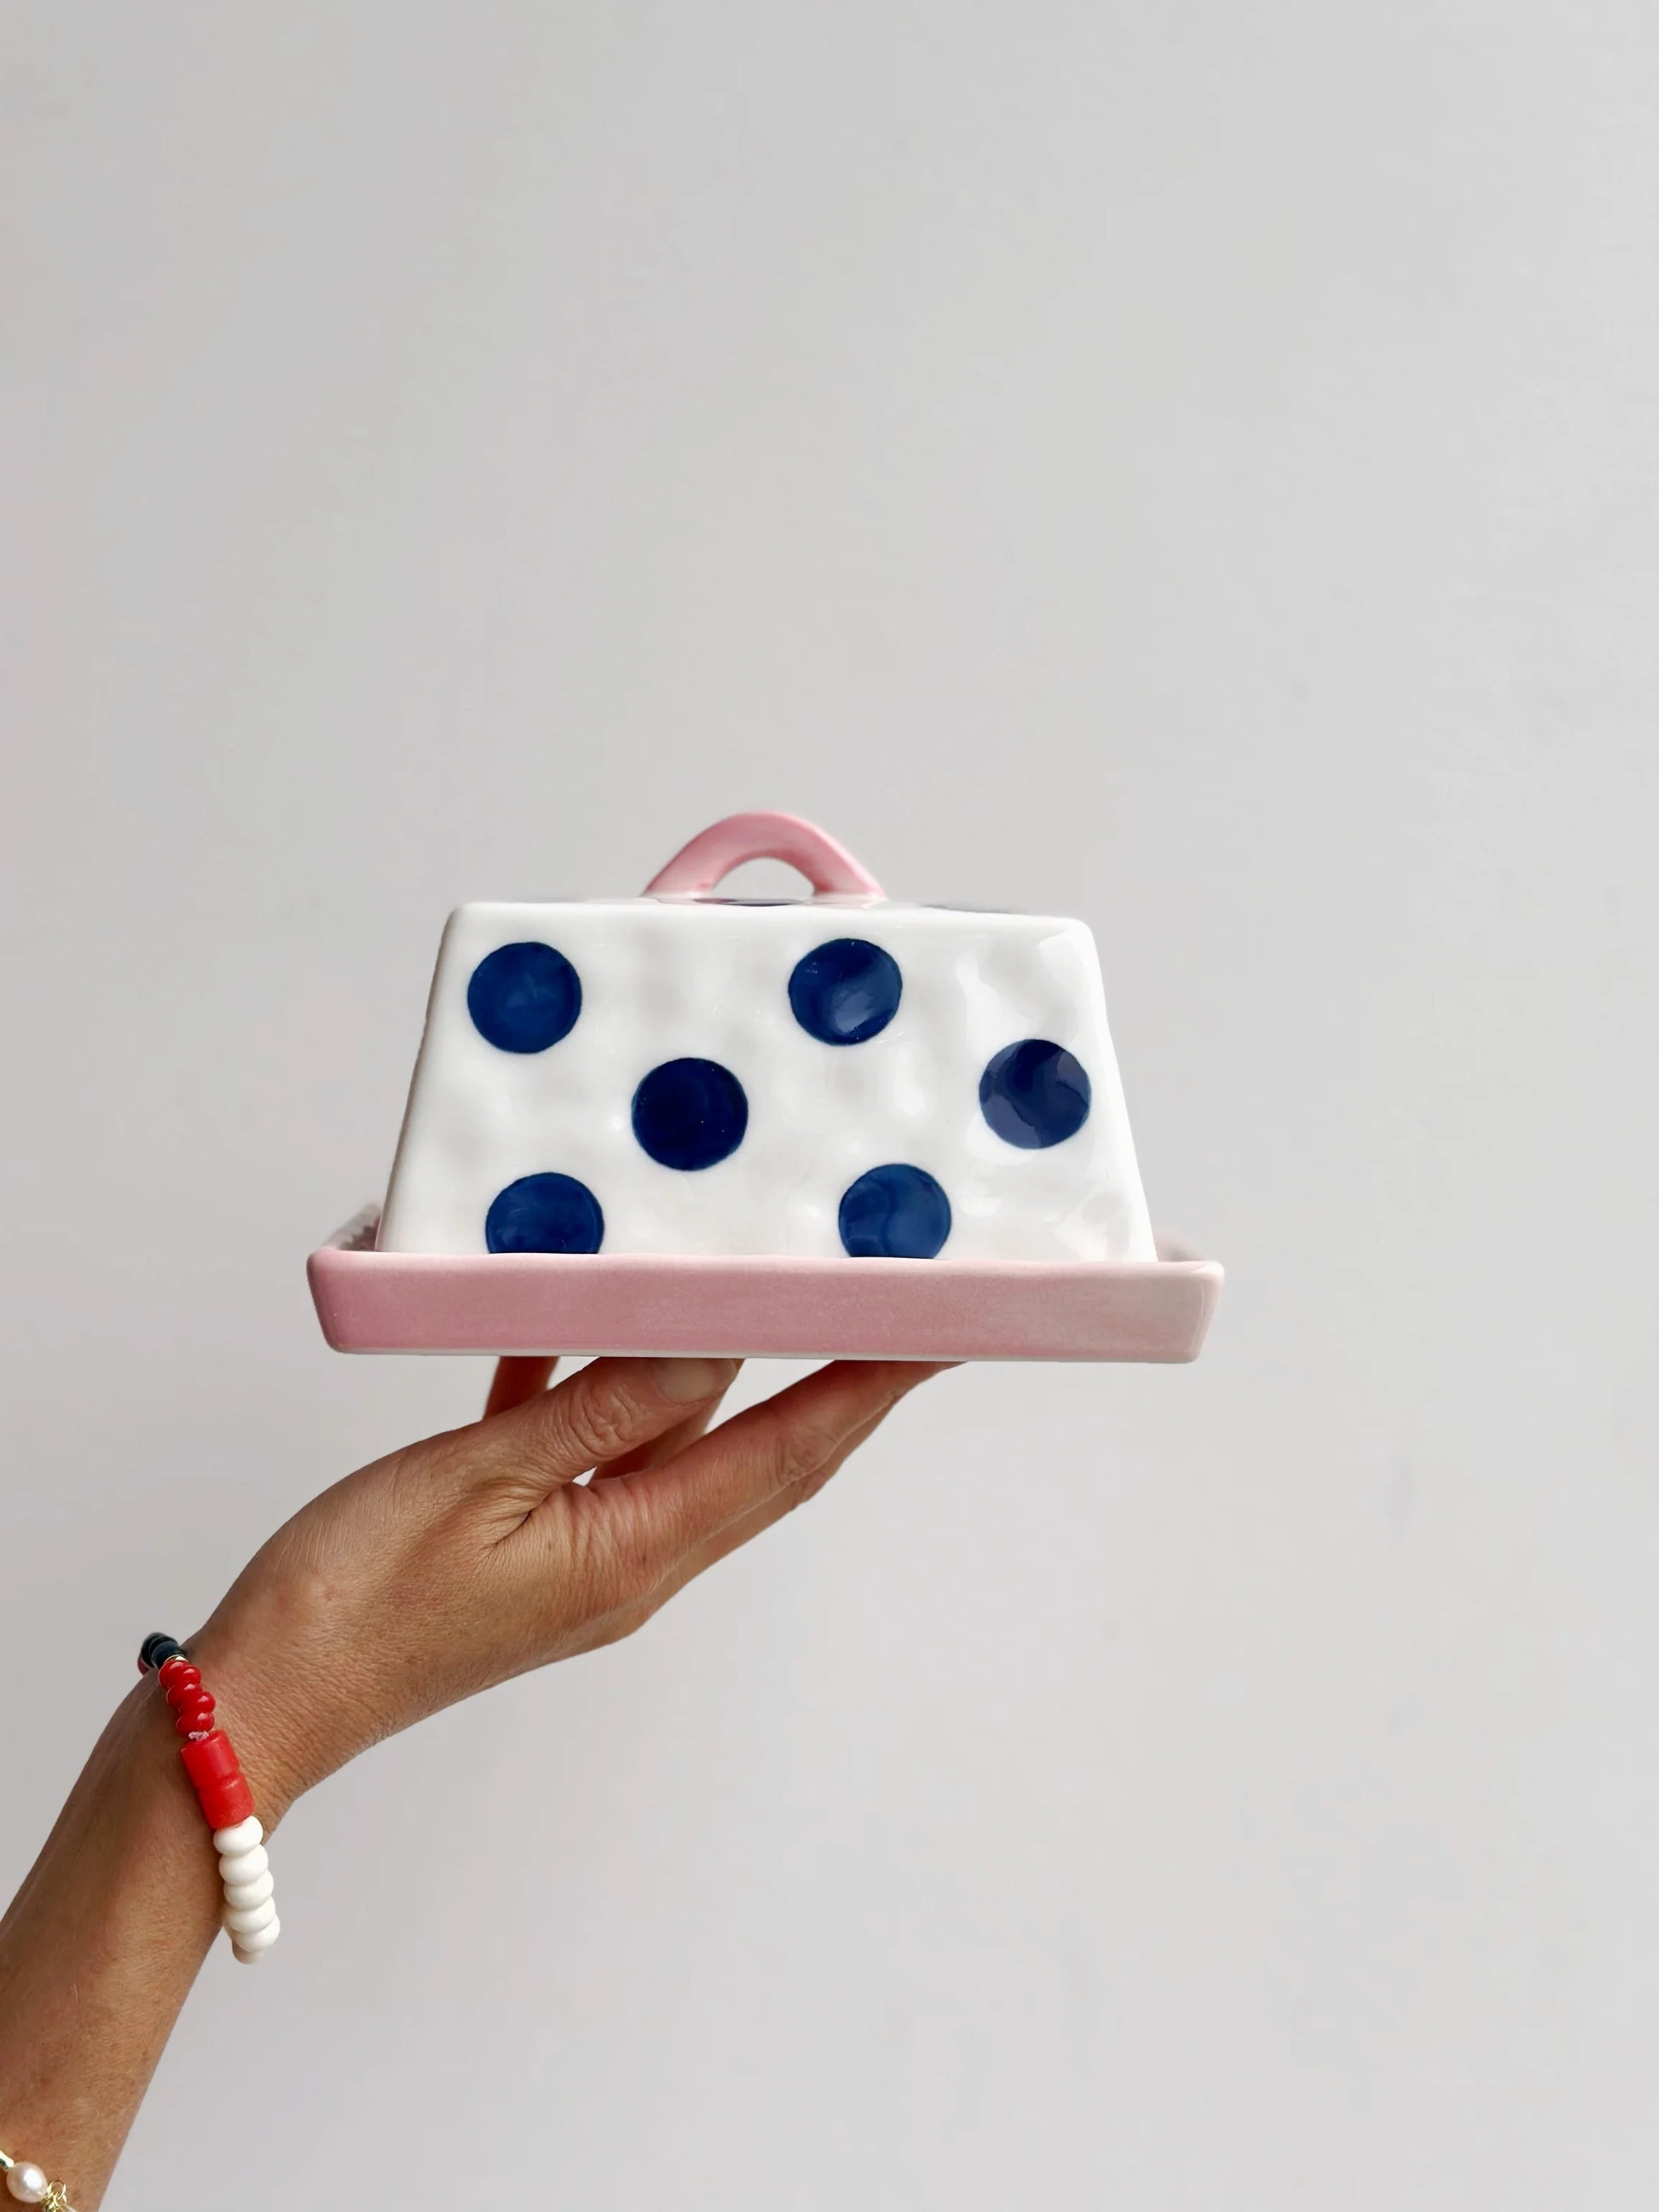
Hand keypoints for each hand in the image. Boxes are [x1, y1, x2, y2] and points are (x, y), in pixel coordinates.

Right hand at [191, 1355, 943, 1818]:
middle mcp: (631, 1559)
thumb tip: (715, 1346)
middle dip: (838, 1383)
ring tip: (766, 1298)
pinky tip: (578, 1323)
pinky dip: (600, 1385)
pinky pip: (589, 1448)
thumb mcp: (481, 1476)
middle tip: (899, 1312)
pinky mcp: (529, 1542)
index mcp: (634, 1551)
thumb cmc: (354, 1600)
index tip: (935, 1332)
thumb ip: (602, 1405)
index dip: (865, 1387)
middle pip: (761, 1455)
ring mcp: (582, 1553)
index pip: (785, 1453)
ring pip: (678, 1442)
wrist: (262, 1695)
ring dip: (726, 1373)